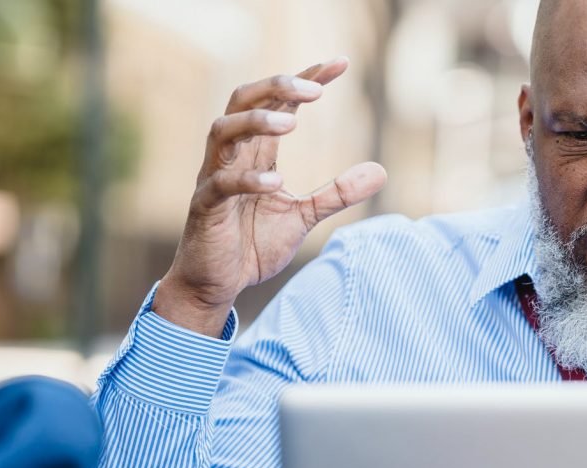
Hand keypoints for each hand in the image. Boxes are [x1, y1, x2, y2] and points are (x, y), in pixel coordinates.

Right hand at [155, 57, 387, 336]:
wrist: (218, 285)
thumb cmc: (253, 245)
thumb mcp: (304, 216)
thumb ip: (337, 193)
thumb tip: (381, 170)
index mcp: (256, 153)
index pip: (278, 102)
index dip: (306, 79)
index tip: (340, 64)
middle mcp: (232, 157)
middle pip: (243, 100)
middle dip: (277, 86)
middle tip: (315, 90)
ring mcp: (214, 179)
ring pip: (223, 131)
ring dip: (257, 122)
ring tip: (292, 123)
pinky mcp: (205, 208)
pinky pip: (220, 184)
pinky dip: (247, 180)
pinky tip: (275, 182)